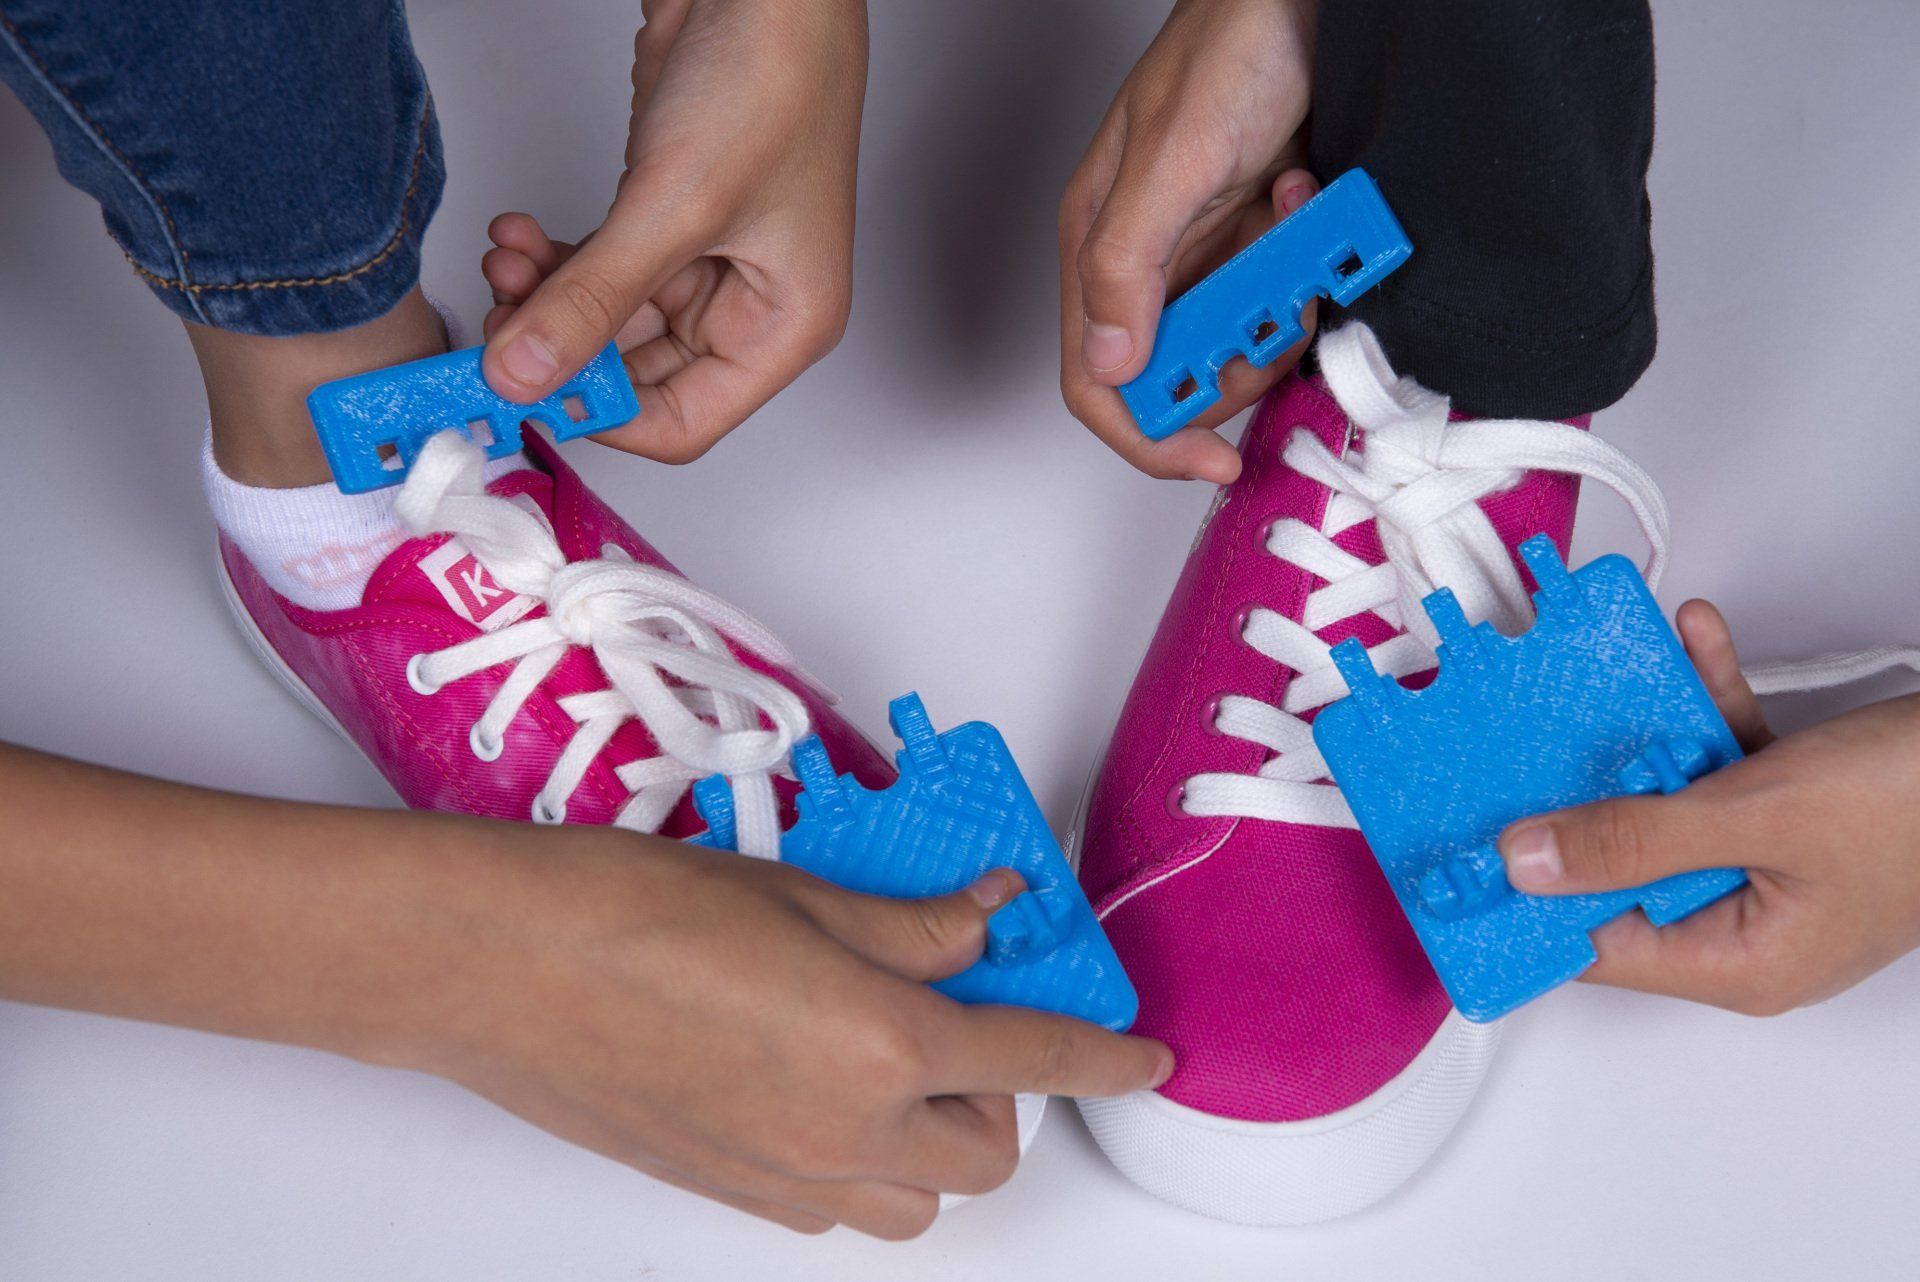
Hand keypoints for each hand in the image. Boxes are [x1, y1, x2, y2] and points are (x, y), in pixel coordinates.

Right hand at [425, 833, 1172, 1238]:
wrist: (493, 967)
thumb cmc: (624, 908)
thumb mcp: (797, 890)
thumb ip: (913, 923)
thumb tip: (987, 920)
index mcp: (876, 1044)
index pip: (1035, 1058)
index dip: (1104, 1054)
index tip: (1144, 1053)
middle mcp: (841, 1133)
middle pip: (987, 1155)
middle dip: (1004, 1094)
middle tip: (965, 1016)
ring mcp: (781, 1177)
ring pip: (914, 1201)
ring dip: (933, 1142)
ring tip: (889, 1058)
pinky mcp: (727, 1192)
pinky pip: (836, 1205)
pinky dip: (859, 1161)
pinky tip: (813, 1082)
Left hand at [480, 0, 866, 462]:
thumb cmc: (776, 75)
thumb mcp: (675, 204)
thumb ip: (591, 298)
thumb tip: (522, 372)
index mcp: (784, 327)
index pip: (682, 421)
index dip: (601, 415)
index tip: (528, 388)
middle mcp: (749, 306)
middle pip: (635, 374)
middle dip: (562, 349)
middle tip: (498, 326)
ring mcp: (707, 262)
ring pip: (607, 322)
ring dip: (547, 301)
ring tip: (506, 264)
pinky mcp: (668, 219)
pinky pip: (599, 270)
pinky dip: (553, 261)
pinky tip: (521, 236)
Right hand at [1058, 0, 1319, 483]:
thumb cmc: (1228, 44)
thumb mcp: (1172, 159)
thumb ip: (1126, 263)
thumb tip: (1108, 361)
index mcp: (1101, 250)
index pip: (1099, 382)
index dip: (1150, 436)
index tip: (1210, 459)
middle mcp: (1147, 262)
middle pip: (1178, 375)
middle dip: (1236, 363)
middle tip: (1278, 316)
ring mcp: (1206, 252)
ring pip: (1239, 342)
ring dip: (1280, 309)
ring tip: (1297, 238)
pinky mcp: (1257, 239)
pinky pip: (1282, 298)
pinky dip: (1307, 271)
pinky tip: (1307, 209)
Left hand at [1497, 601, 1919, 1015]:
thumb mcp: (1758, 819)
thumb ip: (1634, 839)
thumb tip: (1527, 860)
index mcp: (1737, 960)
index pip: (1592, 945)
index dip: (1521, 902)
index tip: (1452, 855)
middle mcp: (1747, 918)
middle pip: (1619, 863)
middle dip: (1573, 794)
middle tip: (1504, 742)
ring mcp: (1772, 860)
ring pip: (1668, 797)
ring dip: (1641, 729)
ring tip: (1595, 673)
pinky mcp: (1796, 806)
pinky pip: (1725, 753)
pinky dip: (1706, 700)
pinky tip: (1689, 641)